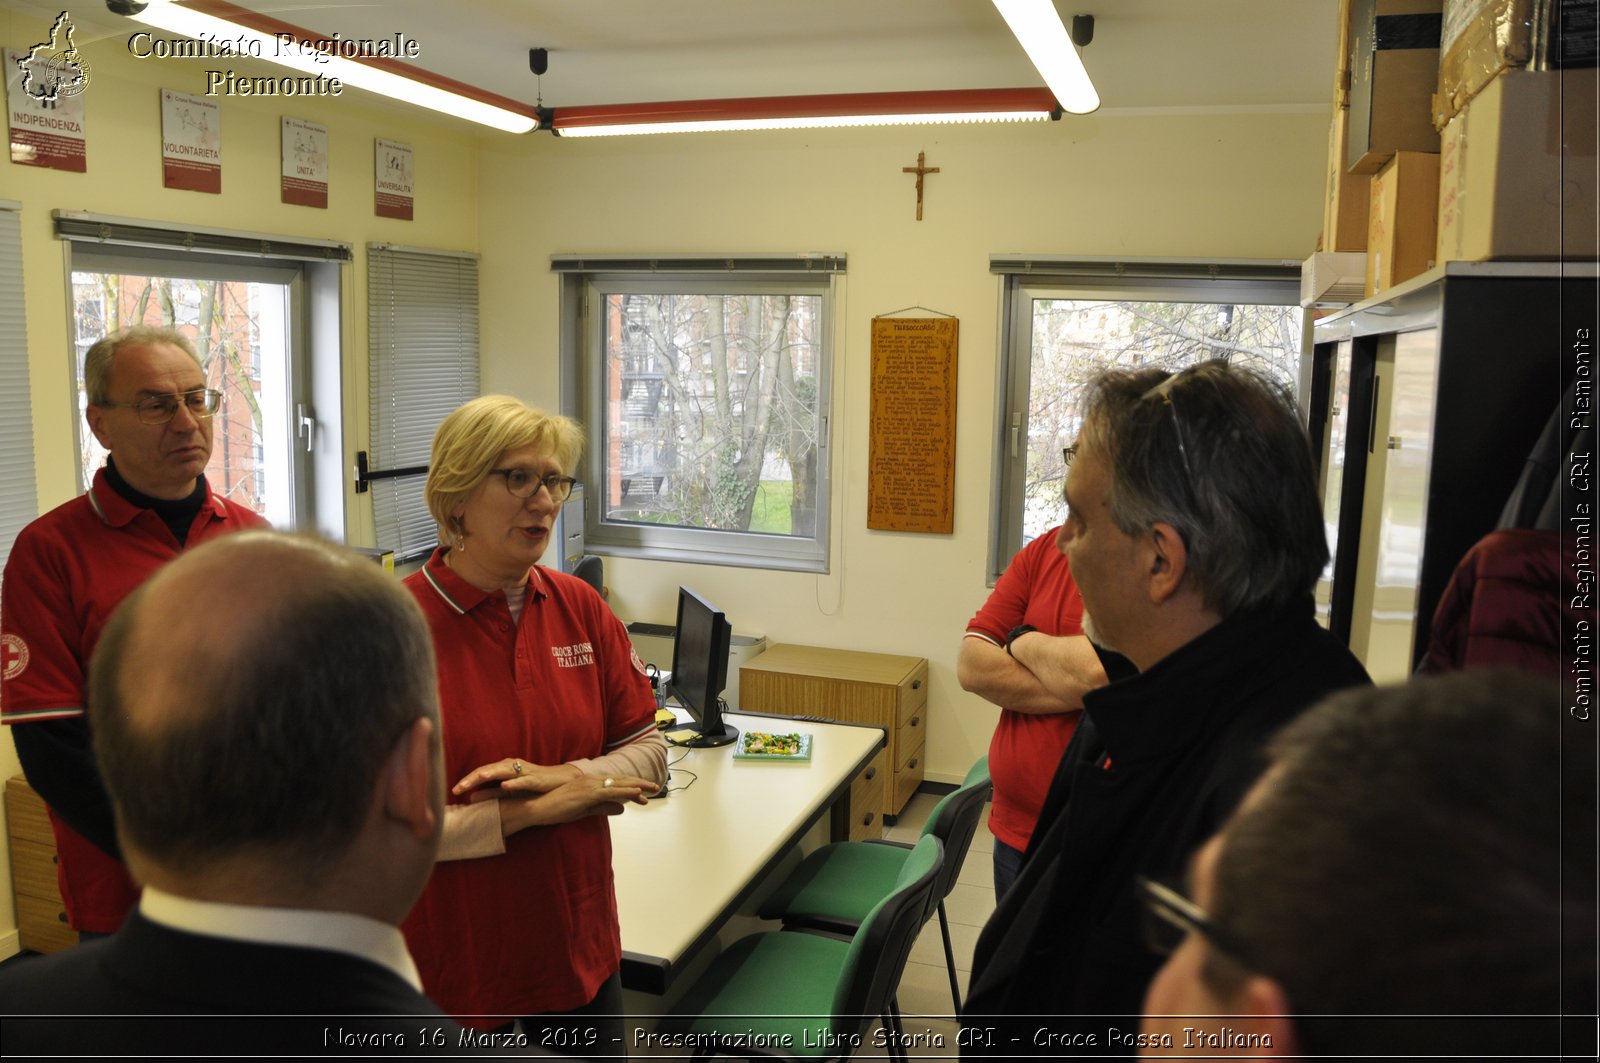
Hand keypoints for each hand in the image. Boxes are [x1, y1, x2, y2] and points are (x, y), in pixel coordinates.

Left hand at [453, 757, 578, 796]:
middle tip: (457, 788)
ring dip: (489, 774)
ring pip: (503, 771)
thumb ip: (492, 794)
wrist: (560, 782)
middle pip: (487, 770)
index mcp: (503, 769)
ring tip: (476, 779)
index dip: (467, 781)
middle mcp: (511, 767)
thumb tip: (471, 799)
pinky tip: (505, 785)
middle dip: (472, 778)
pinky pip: (523, 780)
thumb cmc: (533, 786)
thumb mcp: (509, 790)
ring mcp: (523, 771)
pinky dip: (514, 782)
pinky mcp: (536, 779)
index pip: (480, 773)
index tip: (453, 791)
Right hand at [493, 773, 660, 832]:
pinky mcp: (587, 793)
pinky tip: (636, 793)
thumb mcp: (585, 810)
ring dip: (637, 786)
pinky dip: (624, 791)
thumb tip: (622, 809)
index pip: (616, 784)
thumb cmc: (557, 809)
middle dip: (640, 783)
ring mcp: (590, 786)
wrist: (538, 807)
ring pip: (619, 784)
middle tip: (656, 786)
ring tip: (652, 788)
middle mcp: (592, 781)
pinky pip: (610, 792)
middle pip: (621, 781)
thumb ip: (603, 808)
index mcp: (590, 783)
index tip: (646, 790)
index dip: (632, 786)